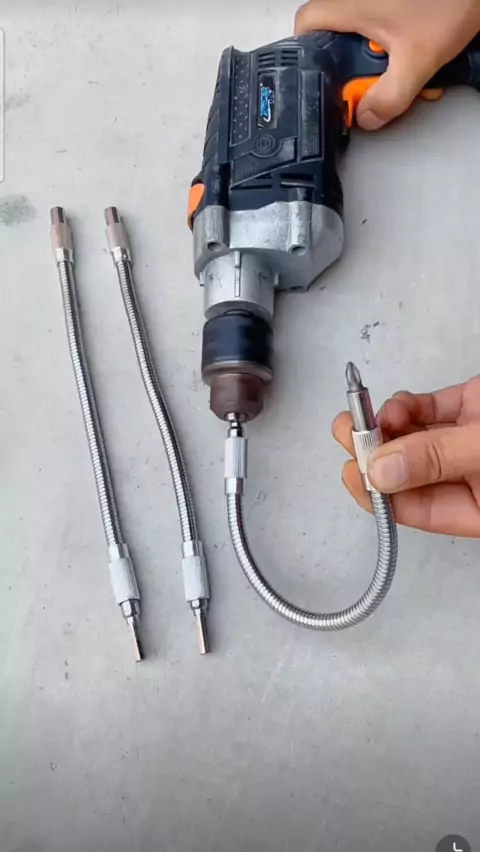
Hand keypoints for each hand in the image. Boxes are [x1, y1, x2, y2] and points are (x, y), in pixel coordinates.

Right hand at [295, 0, 479, 129]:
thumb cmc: (450, 4)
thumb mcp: (417, 62)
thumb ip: (388, 98)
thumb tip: (366, 116)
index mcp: (353, 4)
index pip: (306, 24)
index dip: (306, 53)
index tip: (324, 77)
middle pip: (334, 34)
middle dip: (350, 64)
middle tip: (367, 79)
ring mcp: (377, 0)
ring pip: (360, 31)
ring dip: (374, 57)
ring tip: (396, 66)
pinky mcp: (394, 4)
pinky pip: (381, 24)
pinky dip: (391, 43)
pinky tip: (409, 52)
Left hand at [333, 377, 479, 535]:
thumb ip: (437, 459)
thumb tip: (382, 471)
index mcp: (479, 508)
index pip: (418, 510)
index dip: (379, 493)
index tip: (352, 469)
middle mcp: (472, 477)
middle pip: (411, 473)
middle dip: (373, 453)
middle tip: (346, 432)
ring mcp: (470, 441)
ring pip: (414, 440)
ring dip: (385, 427)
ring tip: (370, 414)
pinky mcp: (473, 407)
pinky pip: (430, 411)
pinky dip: (406, 407)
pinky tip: (397, 405)